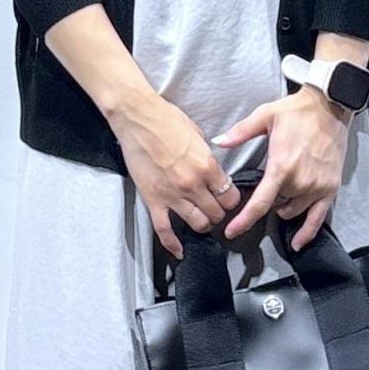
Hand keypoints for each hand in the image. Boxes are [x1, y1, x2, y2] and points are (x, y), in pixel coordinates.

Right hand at [109, 86, 239, 261]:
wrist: (137, 117)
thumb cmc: (167, 120)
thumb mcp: (198, 135)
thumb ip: (208, 158)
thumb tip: (213, 170)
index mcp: (208, 166)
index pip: (231, 196)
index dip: (231, 199)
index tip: (227, 198)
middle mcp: (193, 184)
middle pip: (217, 213)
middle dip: (218, 212)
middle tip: (214, 207)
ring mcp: (172, 195)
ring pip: (198, 224)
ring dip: (203, 224)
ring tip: (201, 219)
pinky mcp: (153, 200)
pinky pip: (164, 230)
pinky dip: (173, 244)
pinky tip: (179, 251)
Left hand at [210, 85, 349, 249]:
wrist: (330, 107)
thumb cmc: (297, 112)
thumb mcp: (265, 115)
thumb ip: (241, 132)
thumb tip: (218, 141)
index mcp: (281, 166)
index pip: (259, 203)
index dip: (244, 220)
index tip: (231, 231)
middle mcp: (300, 181)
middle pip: (274, 205)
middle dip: (267, 198)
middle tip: (268, 182)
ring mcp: (317, 187)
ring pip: (291, 211)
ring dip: (283, 207)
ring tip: (282, 191)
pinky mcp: (330, 189)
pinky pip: (318, 218)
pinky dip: (307, 232)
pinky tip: (297, 242)